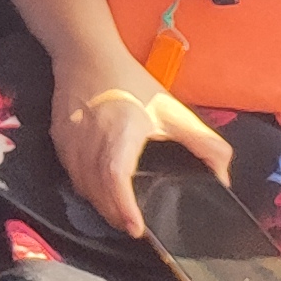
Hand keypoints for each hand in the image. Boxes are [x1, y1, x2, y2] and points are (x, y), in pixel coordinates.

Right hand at [49, 54, 234, 241]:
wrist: (85, 52)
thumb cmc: (130, 81)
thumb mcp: (173, 109)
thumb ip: (204, 144)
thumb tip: (223, 179)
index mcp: (122, 130)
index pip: (115, 174)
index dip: (124, 204)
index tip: (136, 227)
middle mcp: (90, 136)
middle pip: (96, 187)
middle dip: (114, 213)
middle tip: (132, 227)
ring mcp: (69, 137)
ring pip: (81, 182)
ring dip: (99, 203)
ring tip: (118, 214)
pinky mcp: (58, 136)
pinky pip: (70, 171)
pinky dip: (85, 187)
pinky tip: (99, 191)